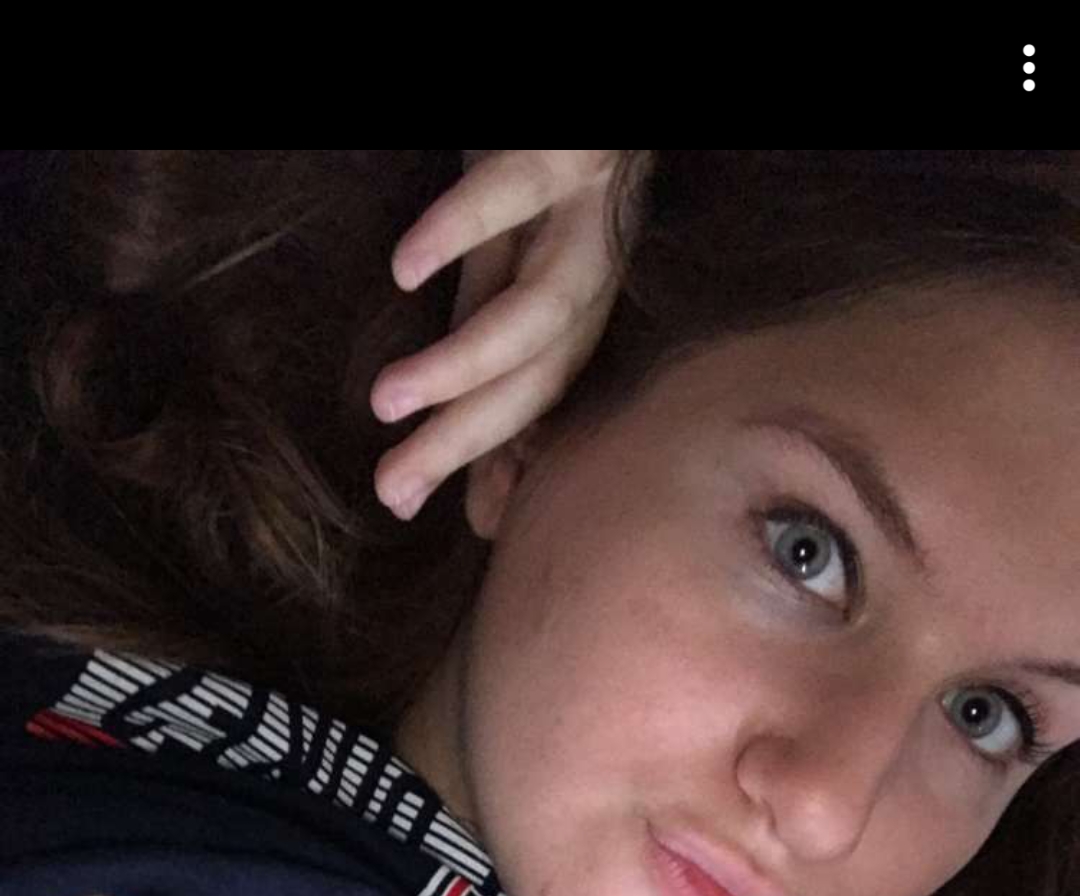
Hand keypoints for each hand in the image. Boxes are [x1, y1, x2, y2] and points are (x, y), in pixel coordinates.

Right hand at [370, 150, 631, 520]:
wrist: (581, 79)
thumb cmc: (534, 148)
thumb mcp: (500, 243)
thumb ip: (472, 323)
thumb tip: (428, 429)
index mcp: (583, 287)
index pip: (548, 395)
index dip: (510, 461)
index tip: (469, 529)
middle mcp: (598, 258)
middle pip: (545, 372)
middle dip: (469, 440)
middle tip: (393, 489)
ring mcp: (590, 199)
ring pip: (543, 309)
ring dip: (463, 366)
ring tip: (390, 402)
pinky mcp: (568, 140)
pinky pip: (517, 193)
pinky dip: (460, 230)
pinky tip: (405, 268)